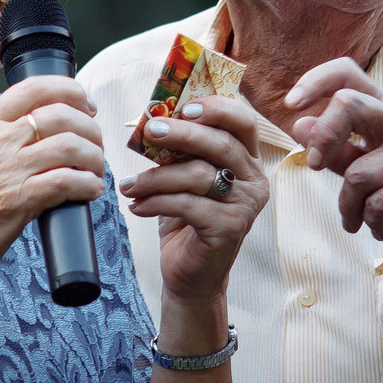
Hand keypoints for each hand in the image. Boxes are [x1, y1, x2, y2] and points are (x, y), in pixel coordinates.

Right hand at [0, 76, 104, 279]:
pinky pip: (68, 181)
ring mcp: (7, 169)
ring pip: (70, 145)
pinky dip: (88, 184)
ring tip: (95, 170)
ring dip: (94, 158)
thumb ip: (3, 135)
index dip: (70, 90)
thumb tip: (46, 126)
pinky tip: (90, 190)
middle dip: (90, 128)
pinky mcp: (18, 199)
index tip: (86, 105)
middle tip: (96, 145)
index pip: (34, 87)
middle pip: (61, 115)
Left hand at [116, 94, 268, 306]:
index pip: (244, 122)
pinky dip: (156, 202)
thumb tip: (153, 118)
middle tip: (148, 131)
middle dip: (182, 133)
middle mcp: (254, 181)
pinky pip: (188, 205)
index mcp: (248, 161)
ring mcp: (245, 206)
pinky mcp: (229, 229)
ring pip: (199, 175)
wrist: (191, 275)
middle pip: (221, 144)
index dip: (216, 108)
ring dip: (156, 177)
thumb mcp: (185, 179)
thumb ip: (181, 151)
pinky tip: (137, 206)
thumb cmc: (187, 221)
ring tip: (129, 185)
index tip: (183, 106)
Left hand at [281, 58, 382, 261]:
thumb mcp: (364, 165)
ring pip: (357, 175)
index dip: (314, 80)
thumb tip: (300, 125)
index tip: (291, 105)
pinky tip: (379, 228)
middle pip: (348, 103)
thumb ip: (335, 148)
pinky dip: (372, 224)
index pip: (348, 73)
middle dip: (323, 138)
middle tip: (314, 167)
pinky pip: (379, 205)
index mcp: (382, 110)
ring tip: (358, 220)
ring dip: (349, 209)